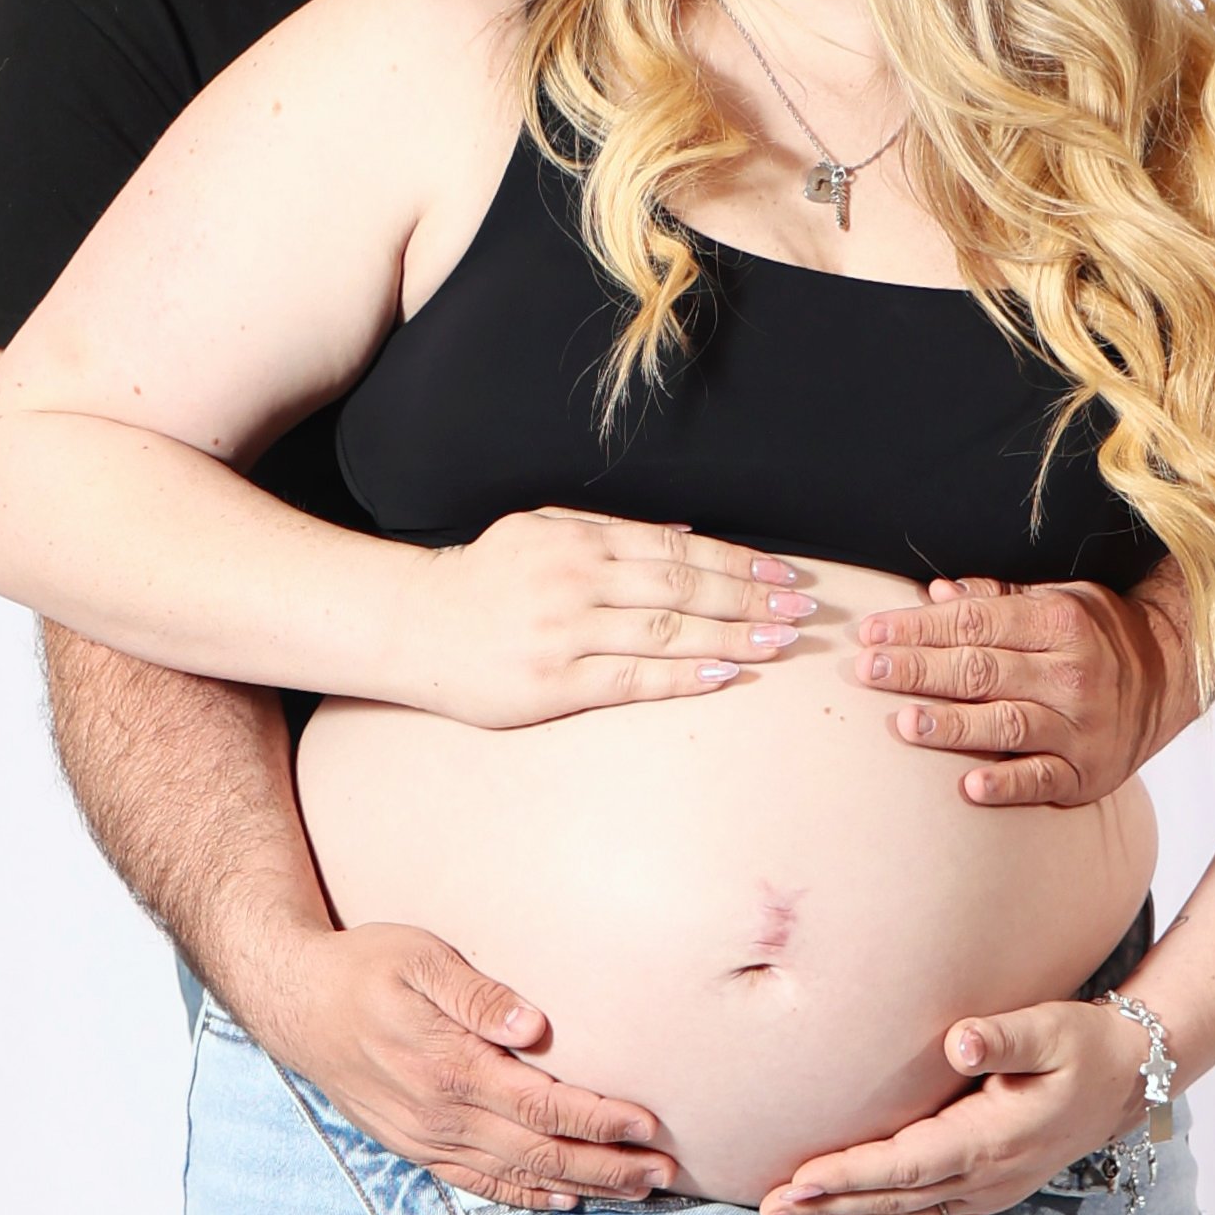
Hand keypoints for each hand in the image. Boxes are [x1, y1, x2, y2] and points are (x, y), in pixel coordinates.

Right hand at [241, 918, 679, 1208]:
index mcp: (451, 1066)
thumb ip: (477, 994)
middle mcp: (441, 1114)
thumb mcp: (419, 957)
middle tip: (665, 1173)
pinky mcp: (414, 1146)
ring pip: (517, 1173)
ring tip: (636, 1191)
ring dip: (581, 1186)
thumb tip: (534, 1025)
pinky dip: (525, 1195)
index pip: (543, 1103)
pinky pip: (478, 1182)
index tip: (648, 1124)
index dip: (599, 1119)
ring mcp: (426, 1137)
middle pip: (541, 1150)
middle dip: (608, 1165)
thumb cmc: (364, 967)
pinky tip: (562, 1199)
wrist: (294, 1002)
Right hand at [389, 508, 815, 726]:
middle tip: (800, 610)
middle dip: (749, 597)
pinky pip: (632, 679)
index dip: (736, 560)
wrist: (414, 623)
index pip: (676, 549)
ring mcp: (566, 633)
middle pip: (682, 588)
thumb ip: (609, 532)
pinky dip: (683, 675)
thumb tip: (686, 534)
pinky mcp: (554, 683)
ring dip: (731, 637)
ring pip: (666, 633)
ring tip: (779, 642)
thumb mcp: (540, 531)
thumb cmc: (484, 578)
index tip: (783, 572)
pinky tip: (724, 673)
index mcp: (579, 541)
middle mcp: (577, 581)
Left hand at [756, 992, 1150, 1214]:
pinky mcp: (988, 1195)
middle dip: (827, 1208)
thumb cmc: (1083, 1044)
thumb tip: (959, 1040)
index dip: (849, 1175)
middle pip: (892, 1199)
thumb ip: (1002, 1037)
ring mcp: (987, 1193)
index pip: (905, 1164)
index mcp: (990, 1138)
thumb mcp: (1050, 1028)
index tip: (798, 1180)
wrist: (1128, 1078)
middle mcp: (986, 1177)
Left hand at [851, 568, 1192, 805]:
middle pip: (982, 671)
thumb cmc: (1099, 636)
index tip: (872, 632)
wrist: (1171, 681)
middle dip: (919, 670)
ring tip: (906, 724)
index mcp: (1059, 622)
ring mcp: (1079, 726)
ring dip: (953, 726)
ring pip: (1006, 724)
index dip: (919, 626)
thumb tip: (937, 592)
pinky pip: (1041, 779)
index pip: (975, 623)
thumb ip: (997, 600)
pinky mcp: (1085, 773)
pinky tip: (970, 786)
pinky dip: (1006, 784)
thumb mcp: (1059, 600)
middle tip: (868, 671)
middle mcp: (1071, 673)